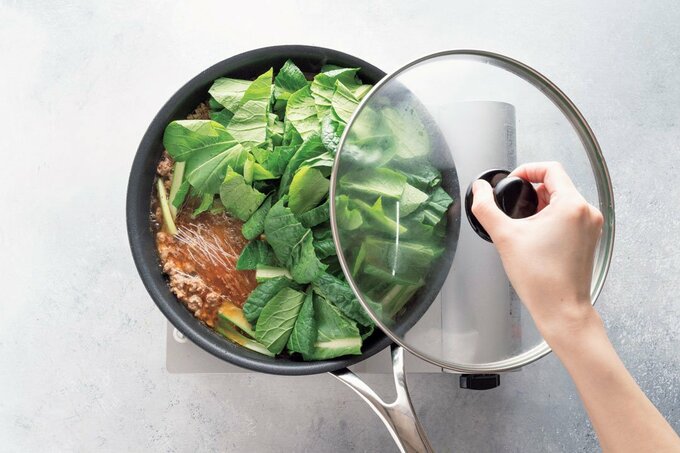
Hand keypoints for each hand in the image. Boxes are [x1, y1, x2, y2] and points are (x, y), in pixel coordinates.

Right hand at [471, 162, 603, 342]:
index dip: (527, 170)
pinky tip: (537, 238)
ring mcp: (592, 226)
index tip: (512, 182)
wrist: (561, 310)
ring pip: (563, 201)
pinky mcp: (590, 239)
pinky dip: (552, 219)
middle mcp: (587, 212)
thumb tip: (479, 189)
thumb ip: (486, 207)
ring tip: (525, 226)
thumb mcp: (504, 237)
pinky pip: (570, 217)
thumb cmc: (540, 278)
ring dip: (542, 206)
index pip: (550, 169)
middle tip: (514, 210)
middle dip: (532, 192)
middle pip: (557, 185)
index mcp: (571, 205)